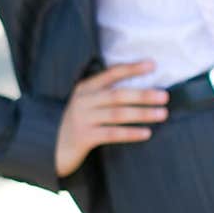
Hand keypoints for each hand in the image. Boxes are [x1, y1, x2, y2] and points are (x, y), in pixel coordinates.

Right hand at [54, 61, 168, 177]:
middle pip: (118, 94)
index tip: (153, 65)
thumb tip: (139, 93)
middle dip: (143, 94)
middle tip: (165, 96)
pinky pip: (112, 133)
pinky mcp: (83, 137)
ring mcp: (83, 119)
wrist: (48, 148)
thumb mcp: (85, 105)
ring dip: (142, 113)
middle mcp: (83, 100)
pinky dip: (131, 133)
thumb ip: (103, 97)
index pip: (112, 74)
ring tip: (162, 114)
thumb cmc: (74, 125)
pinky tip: (146, 133)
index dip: (132, 68)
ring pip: (118, 114)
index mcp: (85, 88)